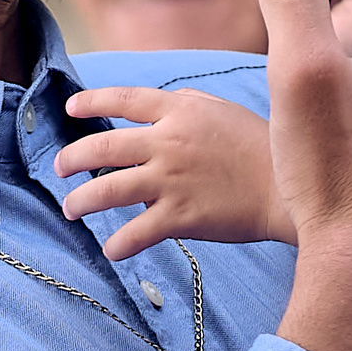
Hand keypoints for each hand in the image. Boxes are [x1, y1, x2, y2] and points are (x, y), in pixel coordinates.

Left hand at [55, 88, 292, 258]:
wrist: (291, 190)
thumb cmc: (265, 149)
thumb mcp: (225, 111)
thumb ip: (190, 103)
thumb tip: (165, 100)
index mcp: (180, 110)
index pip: (124, 100)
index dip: (92, 101)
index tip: (71, 108)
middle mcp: (169, 142)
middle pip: (102, 146)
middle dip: (72, 158)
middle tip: (60, 168)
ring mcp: (172, 179)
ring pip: (107, 191)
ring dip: (81, 202)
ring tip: (71, 209)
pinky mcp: (180, 215)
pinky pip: (135, 233)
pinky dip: (118, 244)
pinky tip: (111, 250)